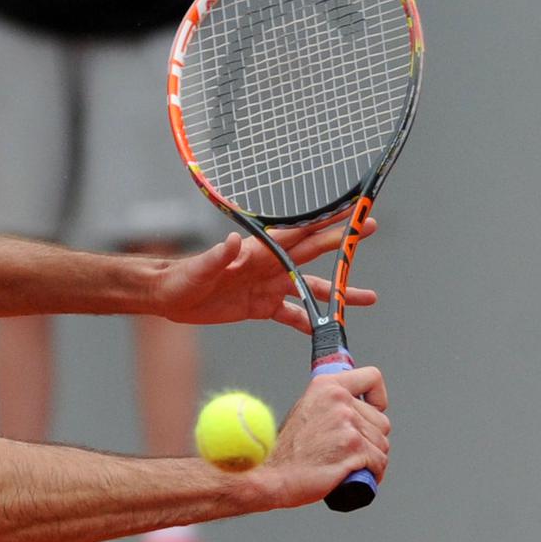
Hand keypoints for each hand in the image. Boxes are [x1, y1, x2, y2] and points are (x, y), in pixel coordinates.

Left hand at [154, 213, 378, 329]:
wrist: (170, 297)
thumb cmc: (182, 278)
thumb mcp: (199, 269)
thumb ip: (217, 256)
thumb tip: (231, 242)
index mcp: (258, 252)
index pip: (297, 232)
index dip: (324, 221)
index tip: (349, 209)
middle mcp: (268, 266)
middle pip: (313, 253)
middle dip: (342, 244)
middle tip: (370, 230)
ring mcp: (268, 286)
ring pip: (311, 290)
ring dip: (337, 294)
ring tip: (367, 298)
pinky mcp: (261, 307)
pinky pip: (292, 315)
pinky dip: (310, 323)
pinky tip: (327, 332)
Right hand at [259, 367, 390, 507]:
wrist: (272, 476)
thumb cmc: (286, 451)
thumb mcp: (305, 410)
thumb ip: (330, 403)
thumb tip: (354, 407)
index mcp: (326, 387)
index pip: (371, 377)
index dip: (377, 398)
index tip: (374, 410)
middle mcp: (339, 400)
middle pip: (381, 421)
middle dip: (370, 440)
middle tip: (347, 451)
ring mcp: (347, 424)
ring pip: (382, 444)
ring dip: (370, 459)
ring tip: (346, 464)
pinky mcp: (354, 448)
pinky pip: (379, 462)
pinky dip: (372, 474)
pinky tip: (353, 475)